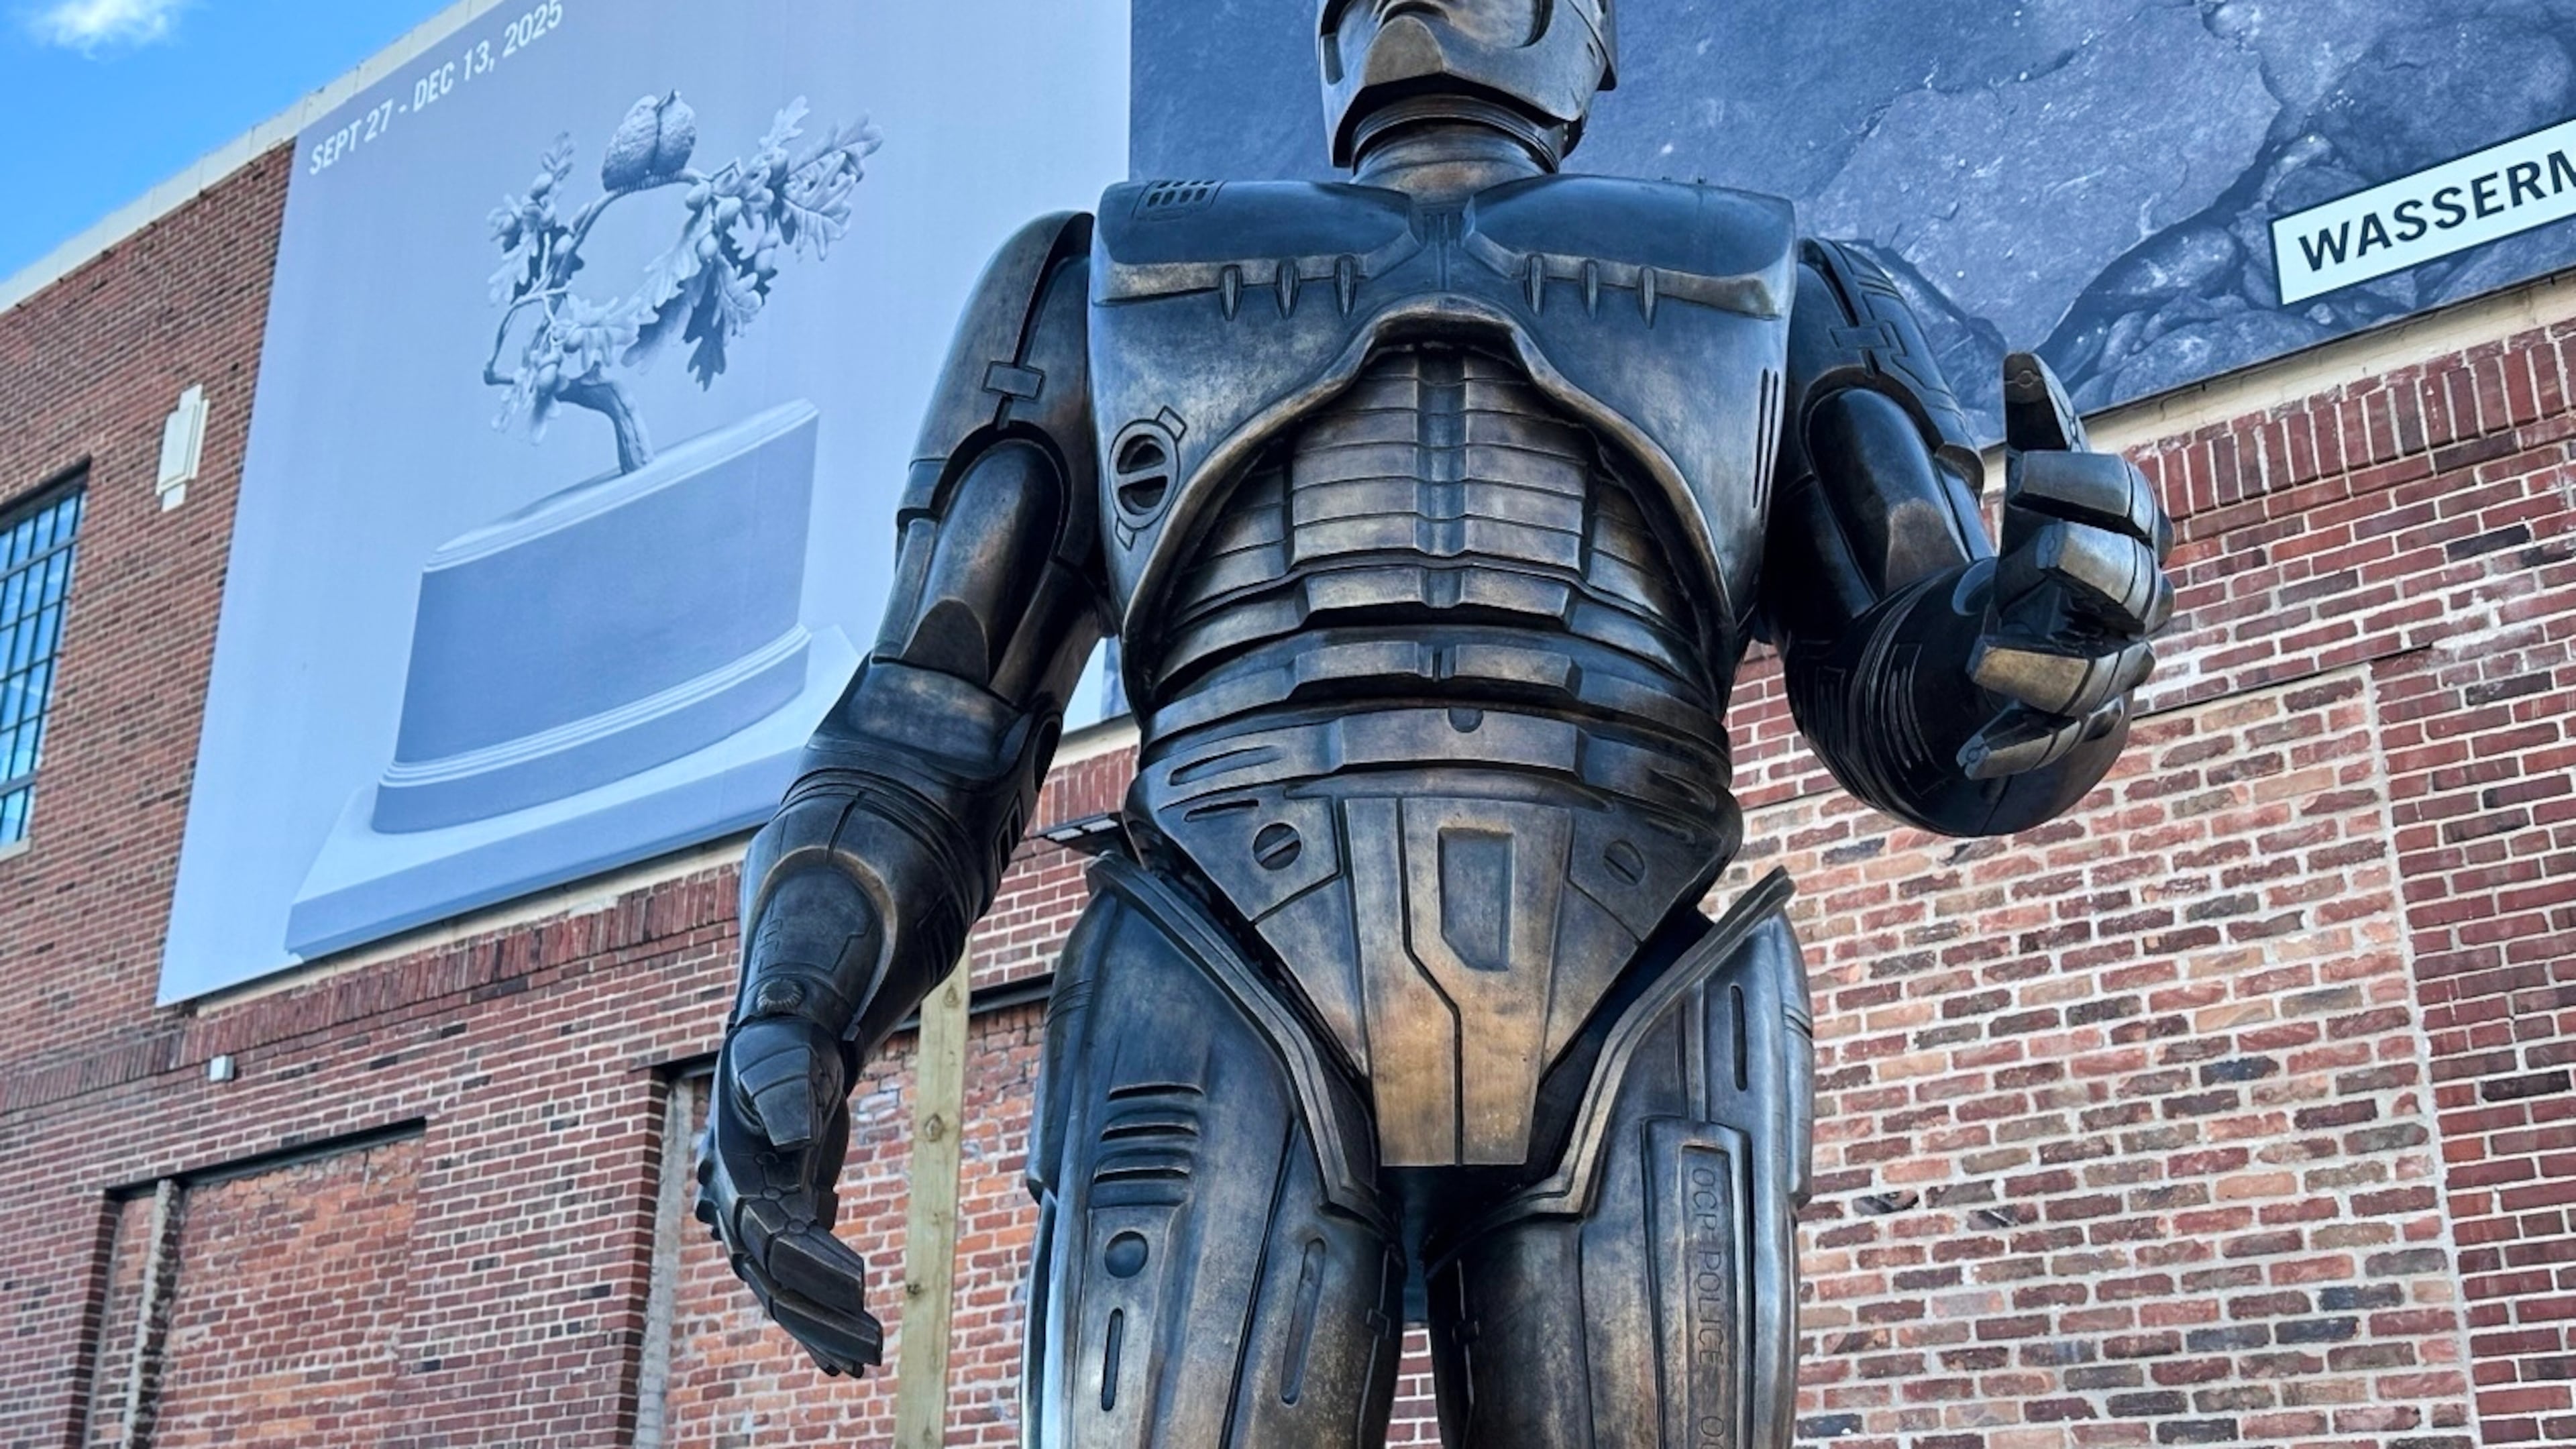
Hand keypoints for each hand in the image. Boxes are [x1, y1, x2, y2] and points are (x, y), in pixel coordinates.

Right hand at [695, 1013, 884, 1375]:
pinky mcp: (788, 1220)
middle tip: (871, 1351)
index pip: (773, 1239)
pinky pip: (798, 1280)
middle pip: (776, 1282)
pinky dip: (818, 1315)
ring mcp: (759, 1222)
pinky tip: (840, 1356)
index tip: (861, 1285)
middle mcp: (738, 1213)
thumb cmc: (781, 1053)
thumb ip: (786, 1100)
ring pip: (785, 1292)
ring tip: (863, 1365)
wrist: (780, 1044)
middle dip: (821, 1319)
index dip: (813, 1265)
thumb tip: (795, 1140)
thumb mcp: (781, 1068)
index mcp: (735, 1181)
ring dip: (822, 1330)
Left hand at [1959, 352, 2174, 778]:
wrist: (2052, 635)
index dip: (2084, 484)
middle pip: (2136, 588)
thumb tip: (2020, 357)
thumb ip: (2039, 430)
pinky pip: (2050, 745)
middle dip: (2088, 566)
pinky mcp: (2068, 725)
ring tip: (1979, 656)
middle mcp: (2132, 609)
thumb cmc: (2051, 545)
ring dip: (2040, 667)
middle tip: (2034, 550)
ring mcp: (2106, 671)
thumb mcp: (2042, 492)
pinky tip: (1967, 758)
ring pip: (2094, 676)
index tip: (2020, 468)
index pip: (2132, 507)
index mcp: (2132, 539)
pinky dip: (2011, 751)